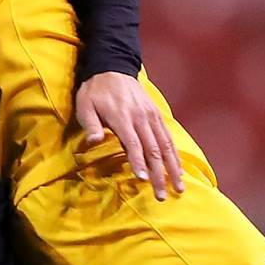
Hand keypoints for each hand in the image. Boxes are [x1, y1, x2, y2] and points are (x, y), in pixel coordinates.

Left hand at [74, 72, 183, 199]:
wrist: (113, 68)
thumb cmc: (95, 91)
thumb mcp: (85, 106)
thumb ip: (91, 125)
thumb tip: (94, 142)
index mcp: (123, 118)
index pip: (134, 144)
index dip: (139, 163)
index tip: (143, 180)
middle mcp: (141, 118)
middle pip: (153, 150)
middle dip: (158, 174)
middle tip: (162, 195)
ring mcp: (152, 117)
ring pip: (166, 145)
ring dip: (173, 168)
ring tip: (178, 188)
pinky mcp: (157, 116)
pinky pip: (168, 138)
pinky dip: (175, 155)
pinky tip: (179, 170)